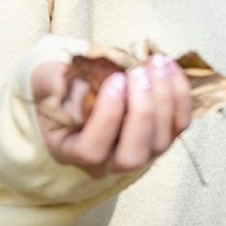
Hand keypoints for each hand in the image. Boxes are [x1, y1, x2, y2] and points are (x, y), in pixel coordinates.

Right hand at [30, 52, 191, 178]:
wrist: (85, 85)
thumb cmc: (63, 86)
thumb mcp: (45, 79)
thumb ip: (50, 81)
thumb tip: (68, 84)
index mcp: (73, 152)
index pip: (92, 151)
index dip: (107, 117)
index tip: (115, 80)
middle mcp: (109, 161)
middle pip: (133, 157)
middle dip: (141, 112)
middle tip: (137, 73)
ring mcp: (141, 151)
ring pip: (161, 141)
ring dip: (164, 98)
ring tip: (154, 63)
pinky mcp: (163, 135)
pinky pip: (180, 123)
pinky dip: (180, 94)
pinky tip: (168, 65)